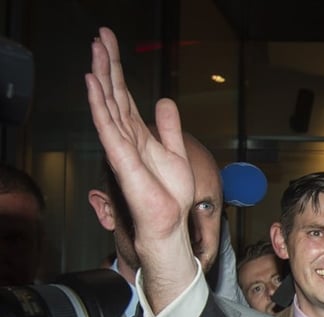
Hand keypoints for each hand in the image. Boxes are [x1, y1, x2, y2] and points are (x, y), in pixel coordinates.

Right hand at [85, 27, 197, 310]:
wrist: (169, 223)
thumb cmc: (171, 195)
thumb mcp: (177, 152)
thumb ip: (169, 127)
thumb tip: (164, 100)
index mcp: (138, 133)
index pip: (123, 94)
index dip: (116, 69)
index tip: (109, 42)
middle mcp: (126, 136)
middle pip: (113, 93)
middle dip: (107, 63)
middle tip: (100, 34)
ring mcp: (121, 146)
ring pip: (108, 103)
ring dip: (102, 75)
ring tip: (96, 49)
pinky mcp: (122, 158)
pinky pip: (109, 126)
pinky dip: (100, 104)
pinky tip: (94, 83)